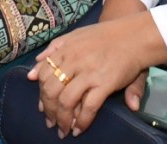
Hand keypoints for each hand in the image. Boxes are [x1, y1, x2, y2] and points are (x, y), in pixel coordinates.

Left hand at [29, 8, 166, 134]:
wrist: (134, 35)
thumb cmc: (105, 37)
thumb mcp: (76, 36)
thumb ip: (53, 50)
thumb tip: (32, 73)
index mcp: (65, 49)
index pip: (43, 73)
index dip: (40, 93)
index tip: (41, 105)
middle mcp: (74, 60)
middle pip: (51, 90)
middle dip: (48, 110)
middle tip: (50, 122)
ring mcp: (89, 72)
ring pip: (66, 101)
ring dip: (62, 120)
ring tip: (63, 130)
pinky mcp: (104, 83)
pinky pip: (88, 107)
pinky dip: (82, 121)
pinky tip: (79, 129)